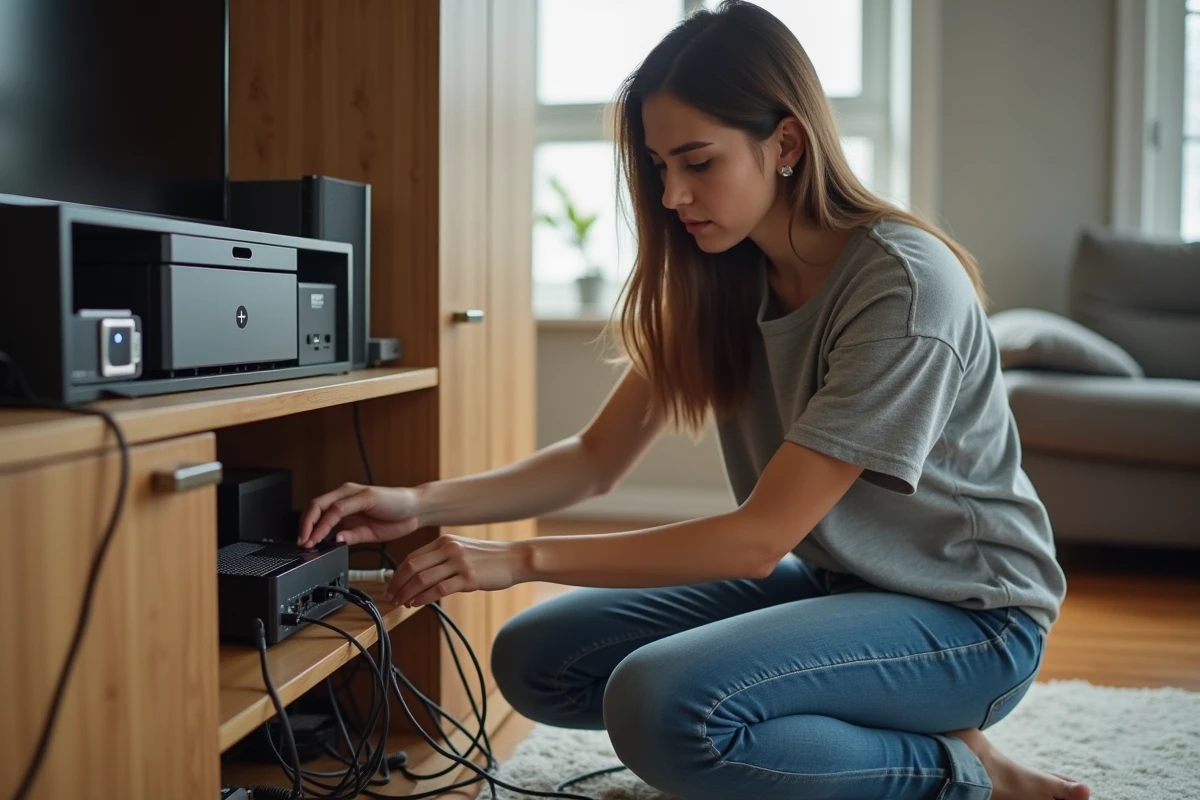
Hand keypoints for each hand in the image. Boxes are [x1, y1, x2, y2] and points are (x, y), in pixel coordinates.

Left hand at [298, 482, 421, 548]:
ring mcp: (355, 493)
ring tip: (310, 541)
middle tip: (302, 543)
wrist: (417, 510)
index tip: (303, 544)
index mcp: (345, 503)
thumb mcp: (367, 535)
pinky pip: (340, 509)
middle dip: (305, 526)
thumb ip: (349, 536)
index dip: (307, 527)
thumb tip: (332, 542)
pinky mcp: (364, 495)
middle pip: (315, 506)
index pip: (318, 511)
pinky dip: (329, 522)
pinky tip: (326, 535)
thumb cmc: (394, 519)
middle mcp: (347, 495)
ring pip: (324, 506)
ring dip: (314, 526)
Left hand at [387, 534, 528, 607]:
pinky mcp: (469, 577)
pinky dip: (423, 598)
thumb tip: (419, 576)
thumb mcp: (462, 550)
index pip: (412, 558)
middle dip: (397, 585)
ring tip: (401, 603)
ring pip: (423, 579)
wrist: (515, 558)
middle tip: (390, 598)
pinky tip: (417, 604)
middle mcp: (449, 548)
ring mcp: (459, 562)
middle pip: (413, 567)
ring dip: (407, 593)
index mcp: (445, 541)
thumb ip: (442, 558)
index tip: (390, 587)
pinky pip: (439, 589)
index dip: (397, 574)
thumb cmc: (489, 557)